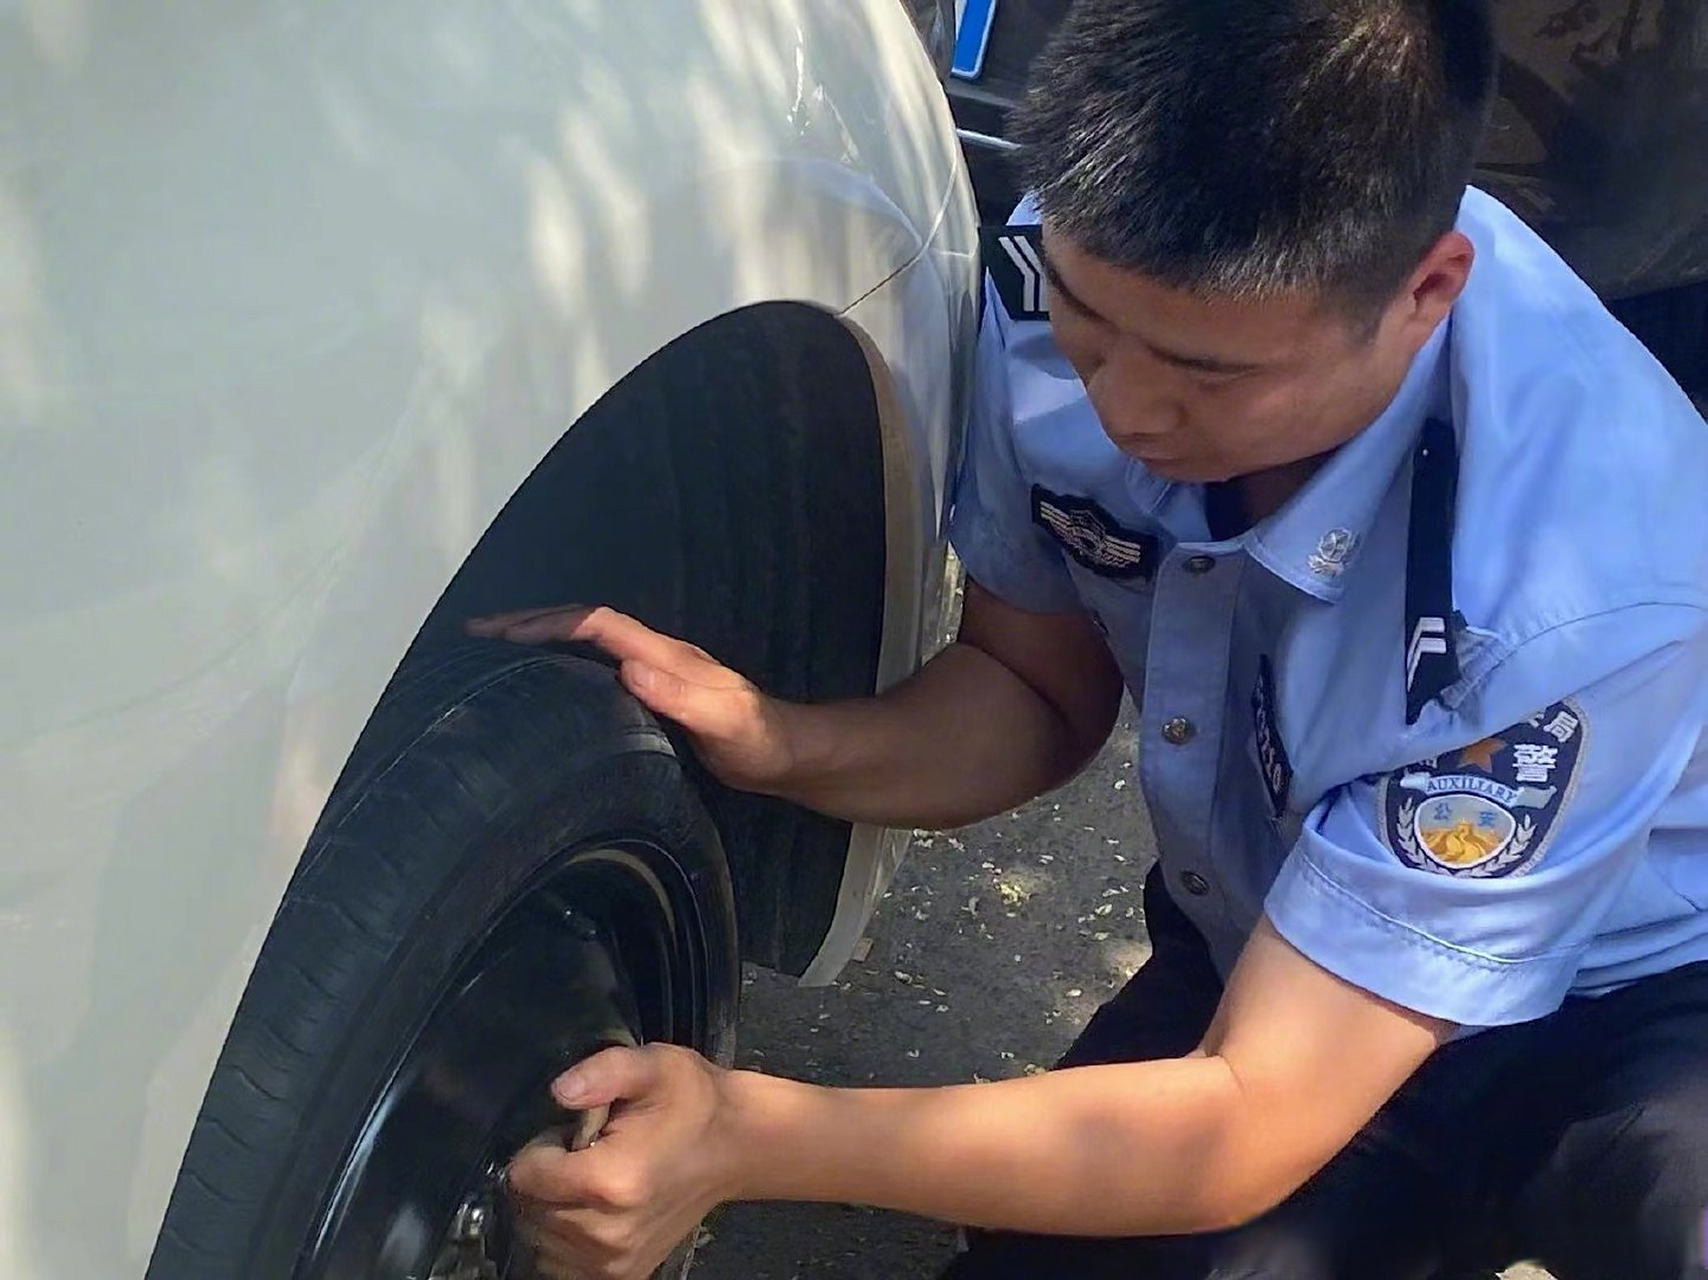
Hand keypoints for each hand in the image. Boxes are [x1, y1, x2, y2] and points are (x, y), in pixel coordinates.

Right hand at [467, 606, 795, 792]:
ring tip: (490, 649)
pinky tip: (539, 679)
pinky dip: (559, 662)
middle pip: (583, 625)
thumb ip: (682, 697)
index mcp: (664, 655)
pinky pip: (594, 666)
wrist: (785, 754)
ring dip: (539, 637)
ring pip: (585, 643)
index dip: (550, 624)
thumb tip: (629, 669)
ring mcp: (651, 672)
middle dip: (529, 623)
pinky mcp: (649, 693)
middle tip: (475, 634)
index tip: (503, 635)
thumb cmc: (759, 741)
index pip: (597, 625)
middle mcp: (653, 656)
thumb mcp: (725, 722)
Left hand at [507, 1045, 737, 1279]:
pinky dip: (564, 1236)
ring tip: (591, 1179)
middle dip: (546, 1178)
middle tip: (585, 1153)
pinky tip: (593, 1208)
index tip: (572, 1134)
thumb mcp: (653, 1066)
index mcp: (610, 1182)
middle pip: (529, 1209)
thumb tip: (558, 1091)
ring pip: (540, 1237)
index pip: (525, 1176)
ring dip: (552, 1208)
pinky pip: (560, 1263)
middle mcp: (607, 1233)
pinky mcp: (623, 1275)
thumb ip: (602, 1071)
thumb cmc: (692, 1102)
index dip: (541, 1147)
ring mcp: (615, 1262)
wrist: (736, 1146)